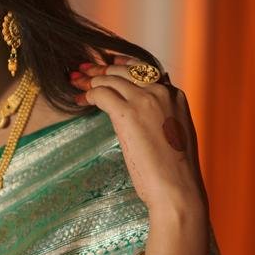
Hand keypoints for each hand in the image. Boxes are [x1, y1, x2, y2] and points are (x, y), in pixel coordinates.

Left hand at [70, 57, 208, 217]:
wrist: (178, 189)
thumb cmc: (176, 173)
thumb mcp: (175, 137)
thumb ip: (163, 121)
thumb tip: (149, 122)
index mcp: (176, 96)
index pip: (147, 70)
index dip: (124, 67)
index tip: (109, 66)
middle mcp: (162, 92)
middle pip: (127, 69)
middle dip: (103, 68)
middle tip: (85, 70)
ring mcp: (146, 100)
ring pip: (112, 78)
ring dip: (92, 79)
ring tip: (77, 82)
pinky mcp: (128, 113)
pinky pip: (102, 94)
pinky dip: (89, 94)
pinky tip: (80, 99)